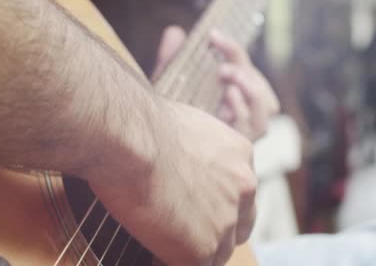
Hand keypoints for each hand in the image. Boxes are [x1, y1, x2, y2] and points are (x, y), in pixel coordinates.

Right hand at [87, 100, 255, 265]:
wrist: (132, 139)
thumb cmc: (141, 124)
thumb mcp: (182, 125)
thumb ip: (192, 148)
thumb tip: (172, 157)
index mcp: (239, 153)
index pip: (238, 190)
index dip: (215, 202)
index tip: (194, 207)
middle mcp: (243, 187)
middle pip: (239, 224)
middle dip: (215, 231)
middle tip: (185, 232)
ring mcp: (225, 220)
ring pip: (217, 251)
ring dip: (192, 249)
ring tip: (162, 242)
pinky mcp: (201, 249)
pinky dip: (170, 261)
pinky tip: (152, 254)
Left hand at [153, 26, 279, 140]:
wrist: (161, 147)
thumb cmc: (171, 114)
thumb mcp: (169, 85)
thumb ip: (171, 60)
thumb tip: (174, 32)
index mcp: (235, 89)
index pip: (244, 64)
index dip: (231, 48)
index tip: (212, 34)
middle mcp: (246, 108)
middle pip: (260, 83)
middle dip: (244, 71)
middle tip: (222, 67)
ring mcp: (248, 128)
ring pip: (267, 105)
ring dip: (249, 89)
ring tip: (227, 81)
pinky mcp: (241, 144)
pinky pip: (252, 127)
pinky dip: (242, 111)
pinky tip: (226, 101)